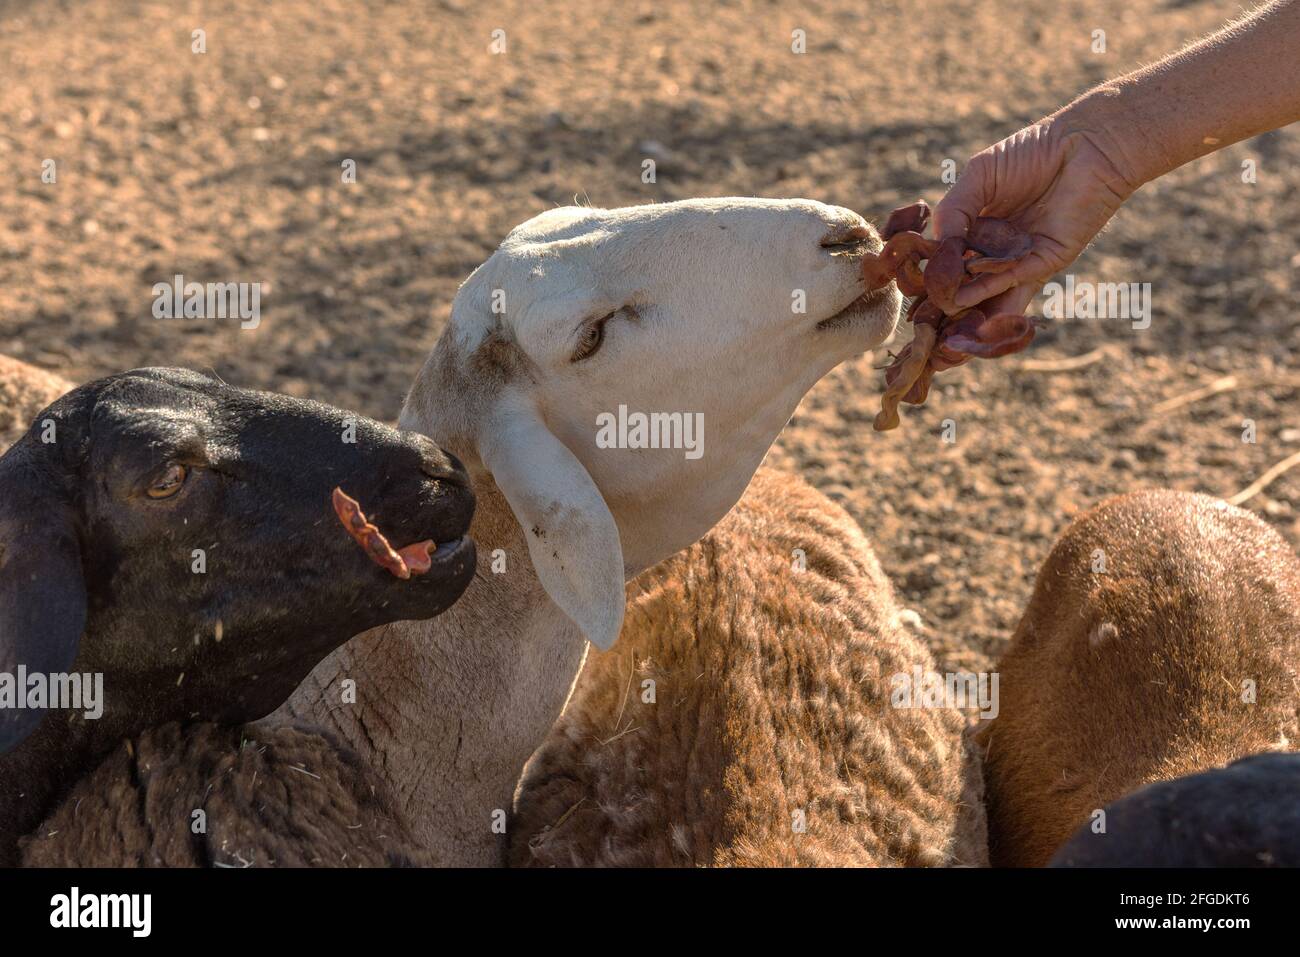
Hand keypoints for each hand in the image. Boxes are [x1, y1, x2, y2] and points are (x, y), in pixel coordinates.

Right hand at [933, 112, 1140, 317]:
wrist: (1086, 145)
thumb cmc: (1032, 152)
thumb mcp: (979, 177)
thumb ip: (954, 211)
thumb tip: (935, 250)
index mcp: (981, 226)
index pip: (950, 256)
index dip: (931, 270)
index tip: (909, 284)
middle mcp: (999, 247)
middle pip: (967, 280)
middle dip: (945, 298)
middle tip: (920, 314)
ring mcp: (1021, 258)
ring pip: (989, 291)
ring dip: (963, 306)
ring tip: (937, 318)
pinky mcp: (1045, 263)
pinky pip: (1011, 283)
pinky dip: (986, 294)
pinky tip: (961, 299)